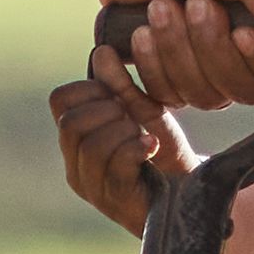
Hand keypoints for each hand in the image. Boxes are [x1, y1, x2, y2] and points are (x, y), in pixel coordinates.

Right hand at [49, 70, 186, 224]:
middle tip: (133, 118)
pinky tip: (152, 146)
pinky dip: (136, 147)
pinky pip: (115, 165)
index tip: (119, 96)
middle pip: (71, 123)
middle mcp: (75, 166)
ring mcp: (92, 188)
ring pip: (91, 144)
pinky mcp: (115, 201)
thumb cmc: (166, 156)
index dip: (91, 88)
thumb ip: (121, 87)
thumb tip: (102, 52)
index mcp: (75, 141)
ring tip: (144, 136)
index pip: (59, 100)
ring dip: (124, 131)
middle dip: (108, 111)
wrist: (193, 196)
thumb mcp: (144, 113)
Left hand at [96, 0, 253, 112]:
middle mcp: (243, 51)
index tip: (240, 30)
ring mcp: (203, 65)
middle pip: (242, 90)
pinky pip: (167, 96)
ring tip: (161, 5)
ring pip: (203, 96)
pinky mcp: (165, 71)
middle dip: (212, 49)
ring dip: (177, 51)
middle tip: (194, 1)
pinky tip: (141, 29)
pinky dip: (152, 65)